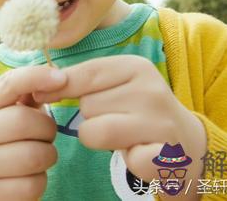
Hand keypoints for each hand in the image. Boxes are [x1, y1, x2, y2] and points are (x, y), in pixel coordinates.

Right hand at [0, 65, 67, 200]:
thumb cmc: (14, 133)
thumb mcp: (16, 107)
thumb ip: (32, 88)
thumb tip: (59, 75)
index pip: (9, 83)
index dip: (38, 77)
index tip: (62, 79)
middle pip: (24, 121)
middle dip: (47, 128)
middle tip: (47, 133)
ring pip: (33, 155)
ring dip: (48, 154)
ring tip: (41, 152)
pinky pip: (33, 185)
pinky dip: (41, 180)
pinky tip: (32, 174)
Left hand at [33, 55, 205, 189]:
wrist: (189, 144)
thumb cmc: (139, 111)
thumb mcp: (116, 86)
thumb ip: (81, 81)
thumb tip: (38, 84)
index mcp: (136, 67)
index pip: (85, 73)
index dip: (58, 86)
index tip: (41, 95)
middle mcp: (150, 89)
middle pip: (86, 106)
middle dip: (91, 118)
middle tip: (117, 120)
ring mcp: (160, 122)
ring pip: (94, 132)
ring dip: (101, 140)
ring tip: (124, 136)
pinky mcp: (165, 154)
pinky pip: (121, 159)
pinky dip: (127, 160)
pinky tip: (141, 152)